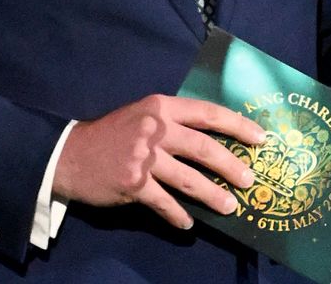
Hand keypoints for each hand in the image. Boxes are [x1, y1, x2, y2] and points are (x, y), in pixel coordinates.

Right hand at [53, 94, 266, 229]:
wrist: (69, 154)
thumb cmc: (112, 135)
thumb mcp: (142, 116)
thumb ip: (172, 122)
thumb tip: (213, 140)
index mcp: (160, 107)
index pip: (207, 113)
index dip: (237, 125)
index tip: (261, 138)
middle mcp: (155, 129)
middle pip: (204, 148)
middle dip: (232, 166)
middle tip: (250, 181)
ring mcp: (144, 157)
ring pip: (189, 180)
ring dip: (213, 196)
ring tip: (230, 207)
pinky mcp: (133, 183)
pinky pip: (165, 203)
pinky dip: (179, 216)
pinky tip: (188, 224)